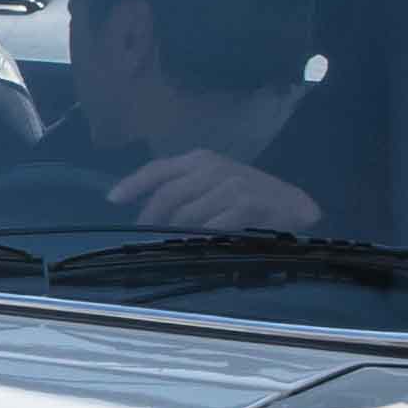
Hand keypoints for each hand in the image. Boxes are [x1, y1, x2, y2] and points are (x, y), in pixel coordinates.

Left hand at [110, 149, 324, 233]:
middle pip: (167, 196)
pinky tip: (197, 248)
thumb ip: (186, 191)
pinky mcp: (245, 204)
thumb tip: (149, 214)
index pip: (158, 170)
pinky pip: (211, 227)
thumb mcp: (215, 183)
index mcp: (201, 159)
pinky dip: (200, 239)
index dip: (133, 184)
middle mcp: (212, 168)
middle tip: (144, 237)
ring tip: (172, 247)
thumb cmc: (250, 197)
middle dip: (150, 220)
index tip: (112, 199)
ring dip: (176, 235)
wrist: (294, 204)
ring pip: (186, 216)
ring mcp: (229, 185)